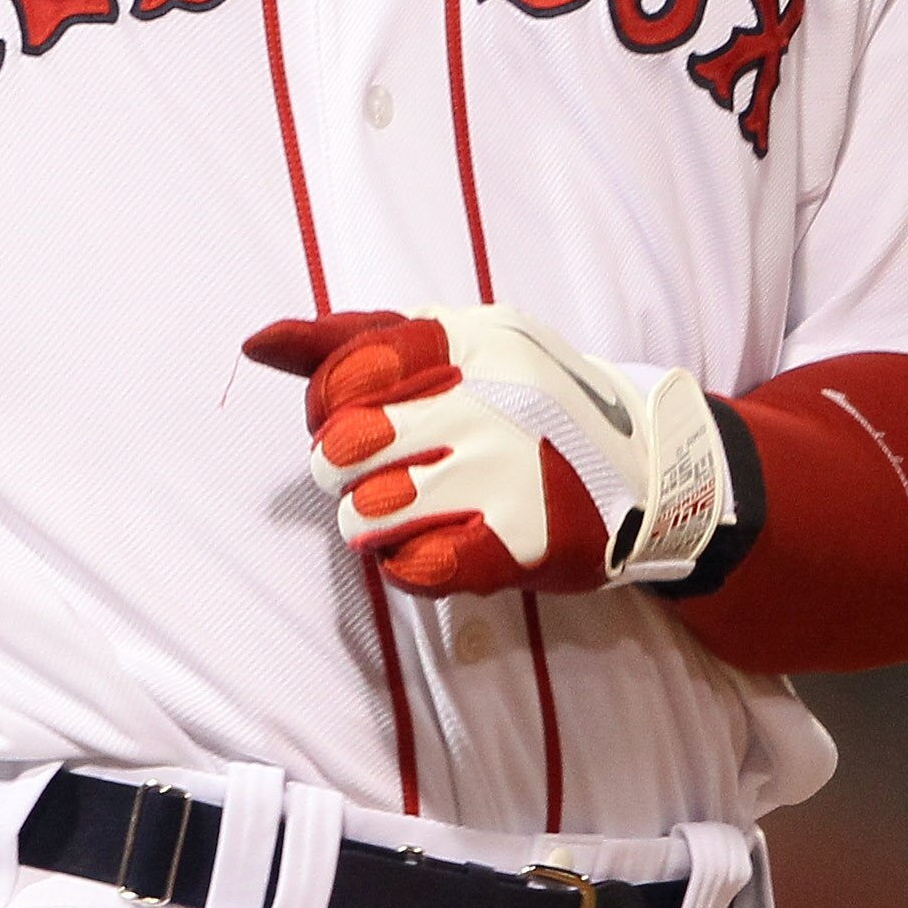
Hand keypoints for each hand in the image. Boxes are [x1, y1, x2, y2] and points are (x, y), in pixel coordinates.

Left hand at [244, 304, 729, 596]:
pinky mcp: (523, 540)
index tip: (347, 418)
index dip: (324, 407)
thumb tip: (257, 341)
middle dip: (342, 468)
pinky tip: (437, 542)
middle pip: (341, 447)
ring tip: (408, 509)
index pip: (340, 375)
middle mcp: (487, 397)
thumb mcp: (454, 343)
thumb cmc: (526, 400)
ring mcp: (508, 469)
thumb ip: (351, 340)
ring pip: (367, 513)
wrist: (650, 468)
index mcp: (467, 338)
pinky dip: (408, 563)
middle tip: (377, 469)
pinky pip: (413, 568)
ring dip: (372, 520)